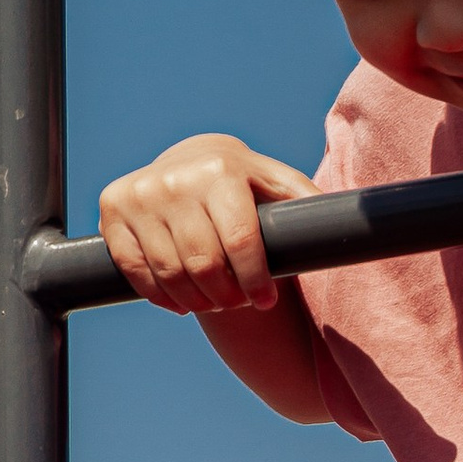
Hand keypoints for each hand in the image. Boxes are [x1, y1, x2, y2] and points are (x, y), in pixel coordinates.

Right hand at [98, 133, 318, 317]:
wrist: (189, 157)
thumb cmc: (244, 181)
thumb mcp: (276, 182)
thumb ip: (306, 200)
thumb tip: (351, 220)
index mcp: (219, 168)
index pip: (239, 241)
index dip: (255, 280)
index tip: (266, 301)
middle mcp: (174, 178)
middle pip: (204, 264)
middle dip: (226, 295)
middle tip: (239, 304)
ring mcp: (139, 194)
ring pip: (170, 272)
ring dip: (197, 300)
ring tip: (215, 302)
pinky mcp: (112, 209)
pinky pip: (135, 271)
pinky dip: (161, 296)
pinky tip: (183, 302)